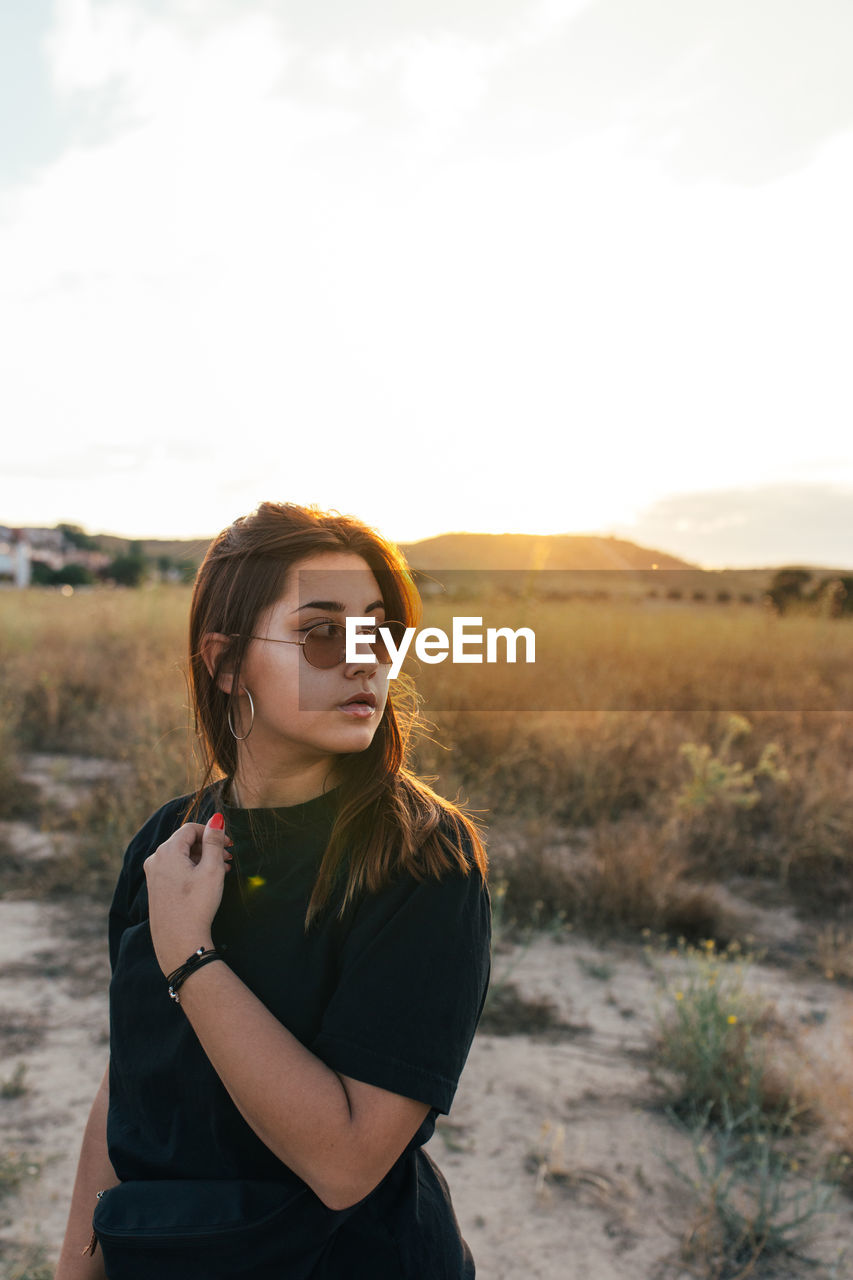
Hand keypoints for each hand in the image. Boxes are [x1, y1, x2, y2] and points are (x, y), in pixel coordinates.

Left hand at [143, 814, 232, 975]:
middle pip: (185, 842)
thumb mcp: (211, 869)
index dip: (212, 832)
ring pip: (181, 857)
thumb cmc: (196, 905)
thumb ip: (214, 841)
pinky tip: (206, 882)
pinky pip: (175, 869)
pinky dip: (192, 870)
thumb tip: (216, 819)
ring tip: (222, 870)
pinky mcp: (156, 889)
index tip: (229, 843)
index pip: (191, 829)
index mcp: (168, 851)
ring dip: (202, 859)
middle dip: (208, 847)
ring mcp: (154, 875)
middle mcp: (156, 860)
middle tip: (228, 858)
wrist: (179, 941)